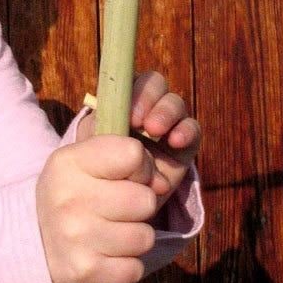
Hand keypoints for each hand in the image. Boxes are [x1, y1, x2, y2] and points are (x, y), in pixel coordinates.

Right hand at [36, 135, 164, 282]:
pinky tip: (104, 257)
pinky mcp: (85, 273)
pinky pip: (135, 269)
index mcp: (69, 162)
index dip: (139, 167)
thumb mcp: (87, 161)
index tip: (124, 178)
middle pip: (145, 199)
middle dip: (138, 207)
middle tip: (115, 211)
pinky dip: (125, 266)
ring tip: (109, 234)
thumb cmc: (73, 195)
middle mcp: (69, 198)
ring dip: (134, 238)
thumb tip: (163, 184)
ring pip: (145, 237)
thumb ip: (130, 157)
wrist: (32, 244)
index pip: (133, 154)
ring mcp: (75, 238)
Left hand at [77, 71, 200, 207]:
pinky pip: (192, 128)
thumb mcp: (90, 149)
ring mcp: (166, 124)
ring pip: (174, 103)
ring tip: (157, 132)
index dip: (134, 91)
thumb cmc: (95, 169)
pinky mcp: (184, 145)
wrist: (111, 203)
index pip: (130, 78)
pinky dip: (186, 130)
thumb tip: (121, 133)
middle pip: (155, 84)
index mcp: (119, 101)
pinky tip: (177, 141)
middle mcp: (145, 107)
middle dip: (151, 100)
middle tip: (145, 125)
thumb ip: (100, 134)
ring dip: (167, 114)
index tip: (130, 116)